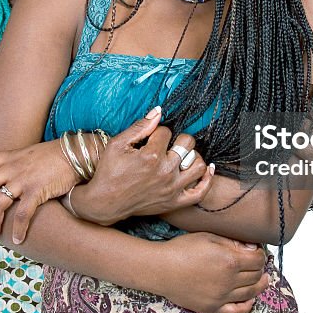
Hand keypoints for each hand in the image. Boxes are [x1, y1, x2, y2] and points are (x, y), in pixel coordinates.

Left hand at [0, 140, 78, 243]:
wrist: (77, 153)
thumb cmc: (56, 155)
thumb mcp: (31, 154)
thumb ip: (18, 163)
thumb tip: (9, 176)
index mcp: (10, 157)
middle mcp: (12, 168)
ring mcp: (23, 180)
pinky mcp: (37, 191)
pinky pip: (22, 214)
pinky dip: (18, 229)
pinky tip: (18, 239)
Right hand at [71, 107, 214, 225]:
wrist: (105, 202)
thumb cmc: (109, 172)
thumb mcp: (118, 144)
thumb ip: (140, 126)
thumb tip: (159, 110)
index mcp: (151, 156)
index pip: (166, 131)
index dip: (157, 132)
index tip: (149, 139)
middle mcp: (165, 172)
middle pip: (187, 144)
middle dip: (179, 138)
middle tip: (170, 144)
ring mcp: (172, 188)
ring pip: (198, 165)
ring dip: (194, 155)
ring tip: (183, 155)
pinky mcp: (174, 202)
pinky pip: (200, 192)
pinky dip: (207, 179)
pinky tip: (206, 168)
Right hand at [155, 232, 269, 312]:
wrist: (161, 269)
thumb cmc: (182, 249)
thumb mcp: (208, 237)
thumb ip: (232, 243)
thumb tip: (252, 248)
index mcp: (230, 260)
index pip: (258, 260)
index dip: (261, 255)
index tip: (258, 252)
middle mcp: (230, 281)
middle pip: (256, 276)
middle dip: (260, 269)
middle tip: (258, 264)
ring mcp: (222, 297)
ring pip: (250, 293)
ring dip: (259, 285)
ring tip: (261, 280)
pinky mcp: (213, 308)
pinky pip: (236, 311)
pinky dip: (246, 306)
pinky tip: (249, 300)